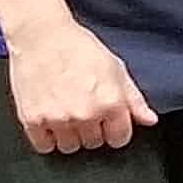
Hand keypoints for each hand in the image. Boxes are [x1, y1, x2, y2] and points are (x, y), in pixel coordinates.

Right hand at [7, 18, 155, 155]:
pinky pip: (44, 146)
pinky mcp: (32, 119)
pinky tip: (50, 119)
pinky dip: (46, 137)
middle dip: (92, 129)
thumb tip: (149, 120)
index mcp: (110, 102)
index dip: (115, 130)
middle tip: (83, 108)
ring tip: (66, 112)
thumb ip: (134, 99)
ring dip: (69, 134)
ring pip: (69, 147)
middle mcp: (85, 114)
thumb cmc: (79, 48)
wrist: (41, 36)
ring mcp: (57, 119)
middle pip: (94, 143)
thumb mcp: (116, 69)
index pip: (119, 139)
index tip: (107, 121)